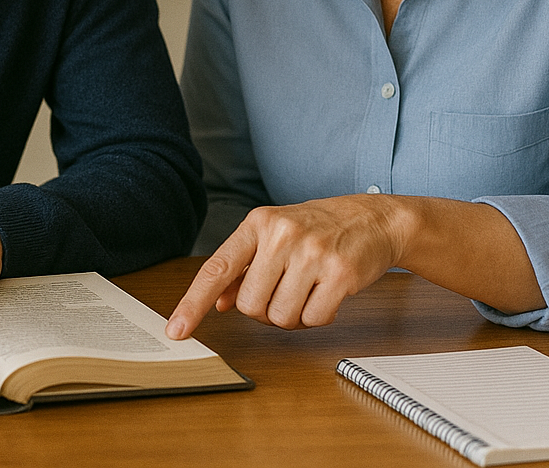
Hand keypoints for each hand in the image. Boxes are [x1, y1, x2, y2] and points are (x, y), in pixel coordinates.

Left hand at [166, 195, 406, 338]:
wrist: (372, 219)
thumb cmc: (317, 229)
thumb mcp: (274, 236)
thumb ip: (244, 267)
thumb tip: (220, 302)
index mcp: (258, 222)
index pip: (217, 267)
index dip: (193, 302)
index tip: (176, 330)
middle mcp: (281, 234)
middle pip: (250, 305)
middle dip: (265, 310)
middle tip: (286, 290)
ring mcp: (311, 253)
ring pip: (281, 317)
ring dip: (293, 315)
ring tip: (308, 289)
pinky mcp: (340, 274)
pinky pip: (313, 320)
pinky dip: (319, 316)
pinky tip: (328, 294)